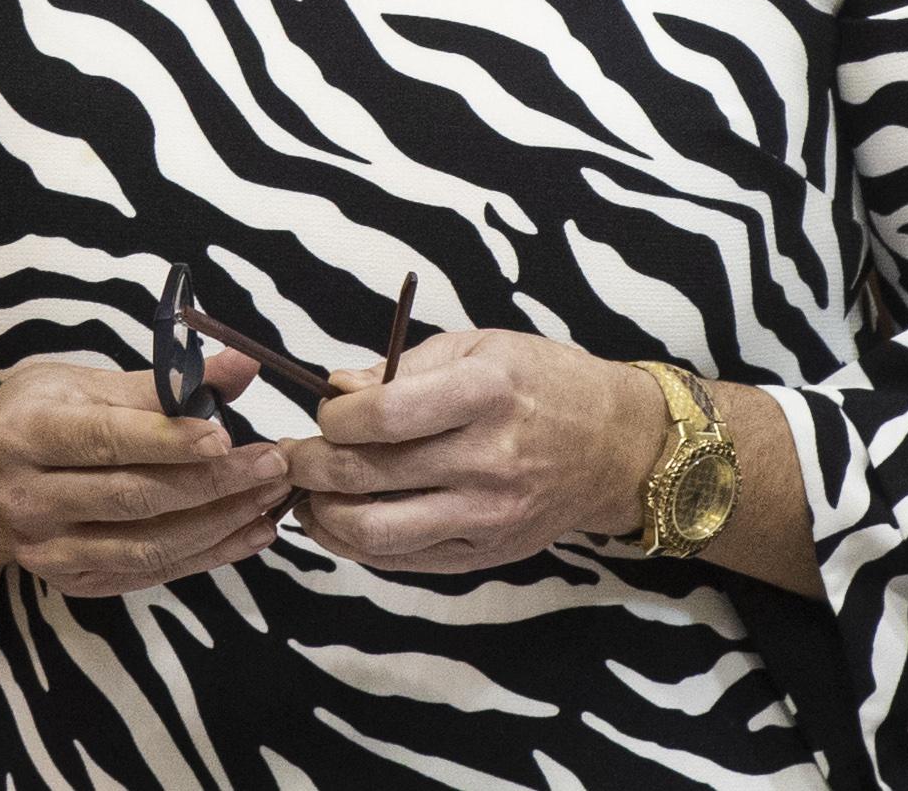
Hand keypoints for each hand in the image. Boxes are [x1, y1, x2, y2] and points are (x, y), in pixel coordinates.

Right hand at [0, 349, 287, 605]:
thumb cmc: (39, 415)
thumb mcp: (83, 382)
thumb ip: (164, 381)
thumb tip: (242, 365)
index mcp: (26, 434)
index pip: (105, 440)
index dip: (168, 441)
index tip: (227, 436)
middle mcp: (30, 499)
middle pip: (133, 498)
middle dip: (212, 483)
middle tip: (273, 464)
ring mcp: (49, 551)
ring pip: (147, 546)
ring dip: (219, 524)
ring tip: (270, 498)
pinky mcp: (74, 583)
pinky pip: (150, 574)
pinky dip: (206, 555)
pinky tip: (248, 532)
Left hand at [280, 328, 660, 575]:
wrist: (616, 447)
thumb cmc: (541, 384)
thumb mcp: (478, 347)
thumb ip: (401, 367)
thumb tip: (335, 387)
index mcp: (485, 395)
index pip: (385, 416)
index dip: (335, 417)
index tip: (325, 412)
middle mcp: (488, 460)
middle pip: (369, 476)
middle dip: (311, 465)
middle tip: (292, 454)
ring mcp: (488, 515)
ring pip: (376, 532)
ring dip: (323, 515)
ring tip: (307, 493)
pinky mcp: (486, 554)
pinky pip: (403, 560)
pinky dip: (357, 545)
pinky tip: (338, 521)